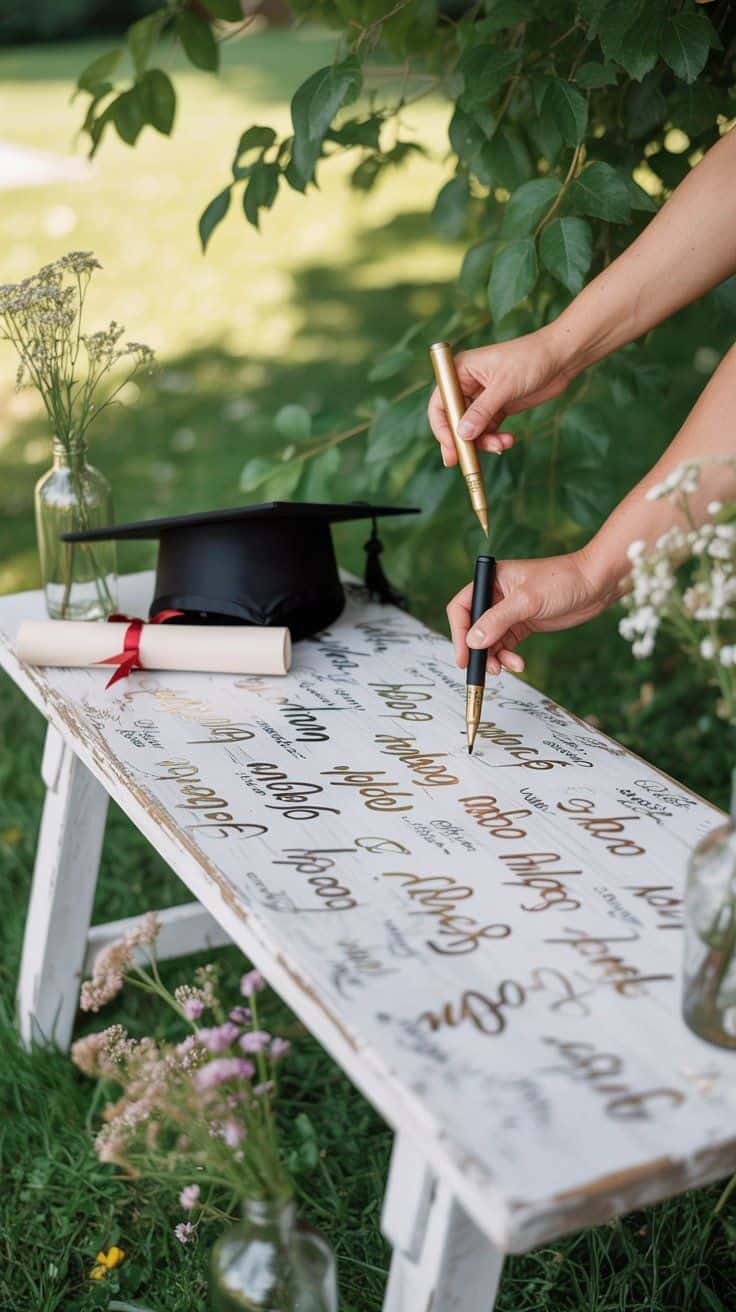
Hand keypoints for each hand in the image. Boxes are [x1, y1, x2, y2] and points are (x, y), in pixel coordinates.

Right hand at [428, 324, 574, 462]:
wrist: (561, 357)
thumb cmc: (530, 359)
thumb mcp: (504, 386)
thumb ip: (481, 412)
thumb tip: (462, 434)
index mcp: (461, 371)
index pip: (440, 403)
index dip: (442, 428)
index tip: (451, 449)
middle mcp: (467, 384)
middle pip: (454, 419)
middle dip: (463, 440)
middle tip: (468, 462)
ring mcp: (483, 397)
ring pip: (472, 429)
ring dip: (484, 442)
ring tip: (502, 445)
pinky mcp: (498, 407)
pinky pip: (488, 429)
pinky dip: (495, 439)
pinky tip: (508, 440)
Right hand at [447, 550, 613, 674]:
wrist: (596, 583)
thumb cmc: (563, 580)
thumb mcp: (527, 600)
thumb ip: (498, 620)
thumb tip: (473, 642)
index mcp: (491, 580)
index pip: (462, 608)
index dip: (459, 633)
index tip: (464, 657)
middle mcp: (496, 595)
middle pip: (473, 628)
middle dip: (478, 650)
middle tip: (486, 670)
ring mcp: (509, 611)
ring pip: (490, 640)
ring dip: (495, 657)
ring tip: (507, 668)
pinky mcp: (523, 624)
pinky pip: (506, 645)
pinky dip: (508, 657)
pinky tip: (518, 664)